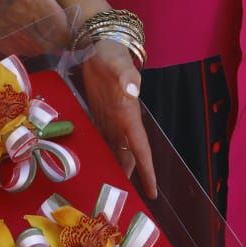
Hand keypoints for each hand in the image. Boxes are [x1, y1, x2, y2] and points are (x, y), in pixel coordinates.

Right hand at [0, 0, 104, 57]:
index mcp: (36, 2)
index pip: (64, 31)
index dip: (75, 32)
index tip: (79, 26)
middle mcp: (20, 21)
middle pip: (52, 43)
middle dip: (63, 38)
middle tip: (68, 27)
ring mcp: (7, 31)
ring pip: (37, 49)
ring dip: (48, 42)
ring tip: (51, 28)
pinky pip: (21, 49)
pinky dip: (31, 45)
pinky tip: (34, 31)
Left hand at [77, 42, 156, 195]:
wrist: (99, 43)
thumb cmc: (111, 54)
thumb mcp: (118, 64)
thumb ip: (126, 76)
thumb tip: (133, 89)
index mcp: (129, 115)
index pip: (141, 149)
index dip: (147, 171)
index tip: (153, 193)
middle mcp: (121, 121)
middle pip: (129, 155)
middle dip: (131, 177)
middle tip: (127, 203)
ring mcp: (109, 119)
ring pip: (115, 150)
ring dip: (114, 167)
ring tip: (109, 190)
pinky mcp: (97, 114)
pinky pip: (100, 139)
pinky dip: (99, 154)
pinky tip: (92, 166)